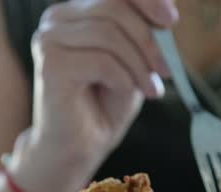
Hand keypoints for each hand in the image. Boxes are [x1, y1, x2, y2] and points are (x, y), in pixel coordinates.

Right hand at [9, 0, 177, 191]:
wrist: (80, 147)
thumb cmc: (104, 105)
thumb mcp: (132, 60)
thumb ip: (141, 32)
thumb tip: (166, 12)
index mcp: (74, 13)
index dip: (146, 0)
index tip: (171, 21)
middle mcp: (56, 20)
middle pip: (113, 7)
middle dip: (148, 41)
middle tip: (164, 72)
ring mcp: (49, 40)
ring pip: (109, 34)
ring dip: (138, 64)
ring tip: (149, 89)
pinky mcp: (50, 64)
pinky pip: (101, 61)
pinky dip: (122, 78)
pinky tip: (124, 92)